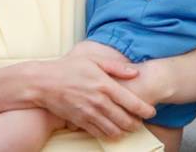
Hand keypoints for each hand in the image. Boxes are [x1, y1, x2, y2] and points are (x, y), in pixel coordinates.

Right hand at [31, 56, 155, 140]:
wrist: (44, 82)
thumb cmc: (69, 68)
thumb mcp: (93, 60)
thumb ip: (116, 67)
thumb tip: (135, 72)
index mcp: (105, 84)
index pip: (132, 102)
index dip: (145, 110)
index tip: (151, 112)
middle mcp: (99, 101)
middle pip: (126, 120)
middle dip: (136, 123)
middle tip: (140, 121)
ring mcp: (89, 114)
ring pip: (114, 130)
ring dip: (124, 131)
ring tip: (128, 127)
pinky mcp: (81, 122)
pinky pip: (100, 134)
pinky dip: (109, 135)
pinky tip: (112, 131)